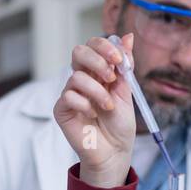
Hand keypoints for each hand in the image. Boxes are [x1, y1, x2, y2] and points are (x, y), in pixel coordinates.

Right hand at [52, 33, 136, 187]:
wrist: (114, 152)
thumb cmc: (119, 125)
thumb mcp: (126, 92)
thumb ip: (125, 66)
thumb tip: (128, 37)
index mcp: (97, 72)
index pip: (93, 46)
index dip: (105, 47)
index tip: (120, 60)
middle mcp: (81, 79)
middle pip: (78, 51)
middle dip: (98, 60)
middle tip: (111, 77)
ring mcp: (70, 94)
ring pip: (76, 77)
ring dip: (97, 91)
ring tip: (107, 106)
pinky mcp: (61, 110)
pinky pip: (68, 96)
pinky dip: (84, 104)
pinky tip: (93, 115)